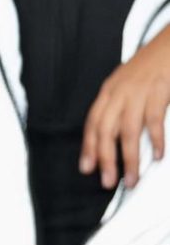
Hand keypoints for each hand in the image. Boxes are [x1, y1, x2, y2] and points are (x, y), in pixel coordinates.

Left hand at [81, 29, 169, 188]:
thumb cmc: (152, 63)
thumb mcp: (128, 82)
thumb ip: (120, 105)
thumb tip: (116, 134)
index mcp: (109, 90)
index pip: (93, 123)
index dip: (89, 147)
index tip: (87, 168)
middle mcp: (119, 92)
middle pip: (106, 131)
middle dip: (105, 159)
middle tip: (107, 181)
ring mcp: (138, 91)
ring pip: (128, 130)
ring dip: (129, 157)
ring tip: (132, 177)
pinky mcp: (158, 90)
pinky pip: (153, 120)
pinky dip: (155, 139)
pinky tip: (156, 155)